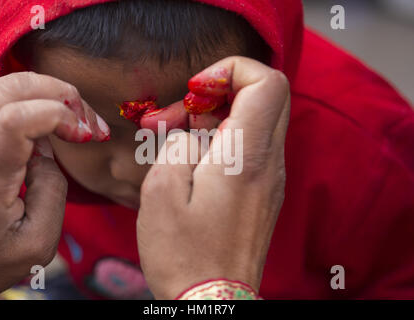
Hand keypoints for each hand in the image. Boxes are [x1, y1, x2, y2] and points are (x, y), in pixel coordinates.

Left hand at [0, 72, 109, 297]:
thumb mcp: (39, 241)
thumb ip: (52, 190)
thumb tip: (47, 149)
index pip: (15, 120)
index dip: (59, 115)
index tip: (86, 135)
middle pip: (10, 90)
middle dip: (61, 94)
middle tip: (89, 122)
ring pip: (2, 85)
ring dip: (49, 91)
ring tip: (76, 118)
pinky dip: (34, 96)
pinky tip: (53, 117)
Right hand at [137, 56, 289, 298]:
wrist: (213, 301)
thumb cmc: (184, 254)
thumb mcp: (161, 191)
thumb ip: (177, 144)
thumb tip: (192, 134)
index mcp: (245, 157)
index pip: (266, 81)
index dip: (230, 70)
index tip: (195, 91)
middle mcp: (268, 163)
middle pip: (265, 95)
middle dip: (219, 91)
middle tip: (181, 114)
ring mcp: (270, 178)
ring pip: (255, 120)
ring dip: (215, 118)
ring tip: (175, 140)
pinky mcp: (263, 192)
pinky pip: (250, 147)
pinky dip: (223, 140)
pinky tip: (192, 162)